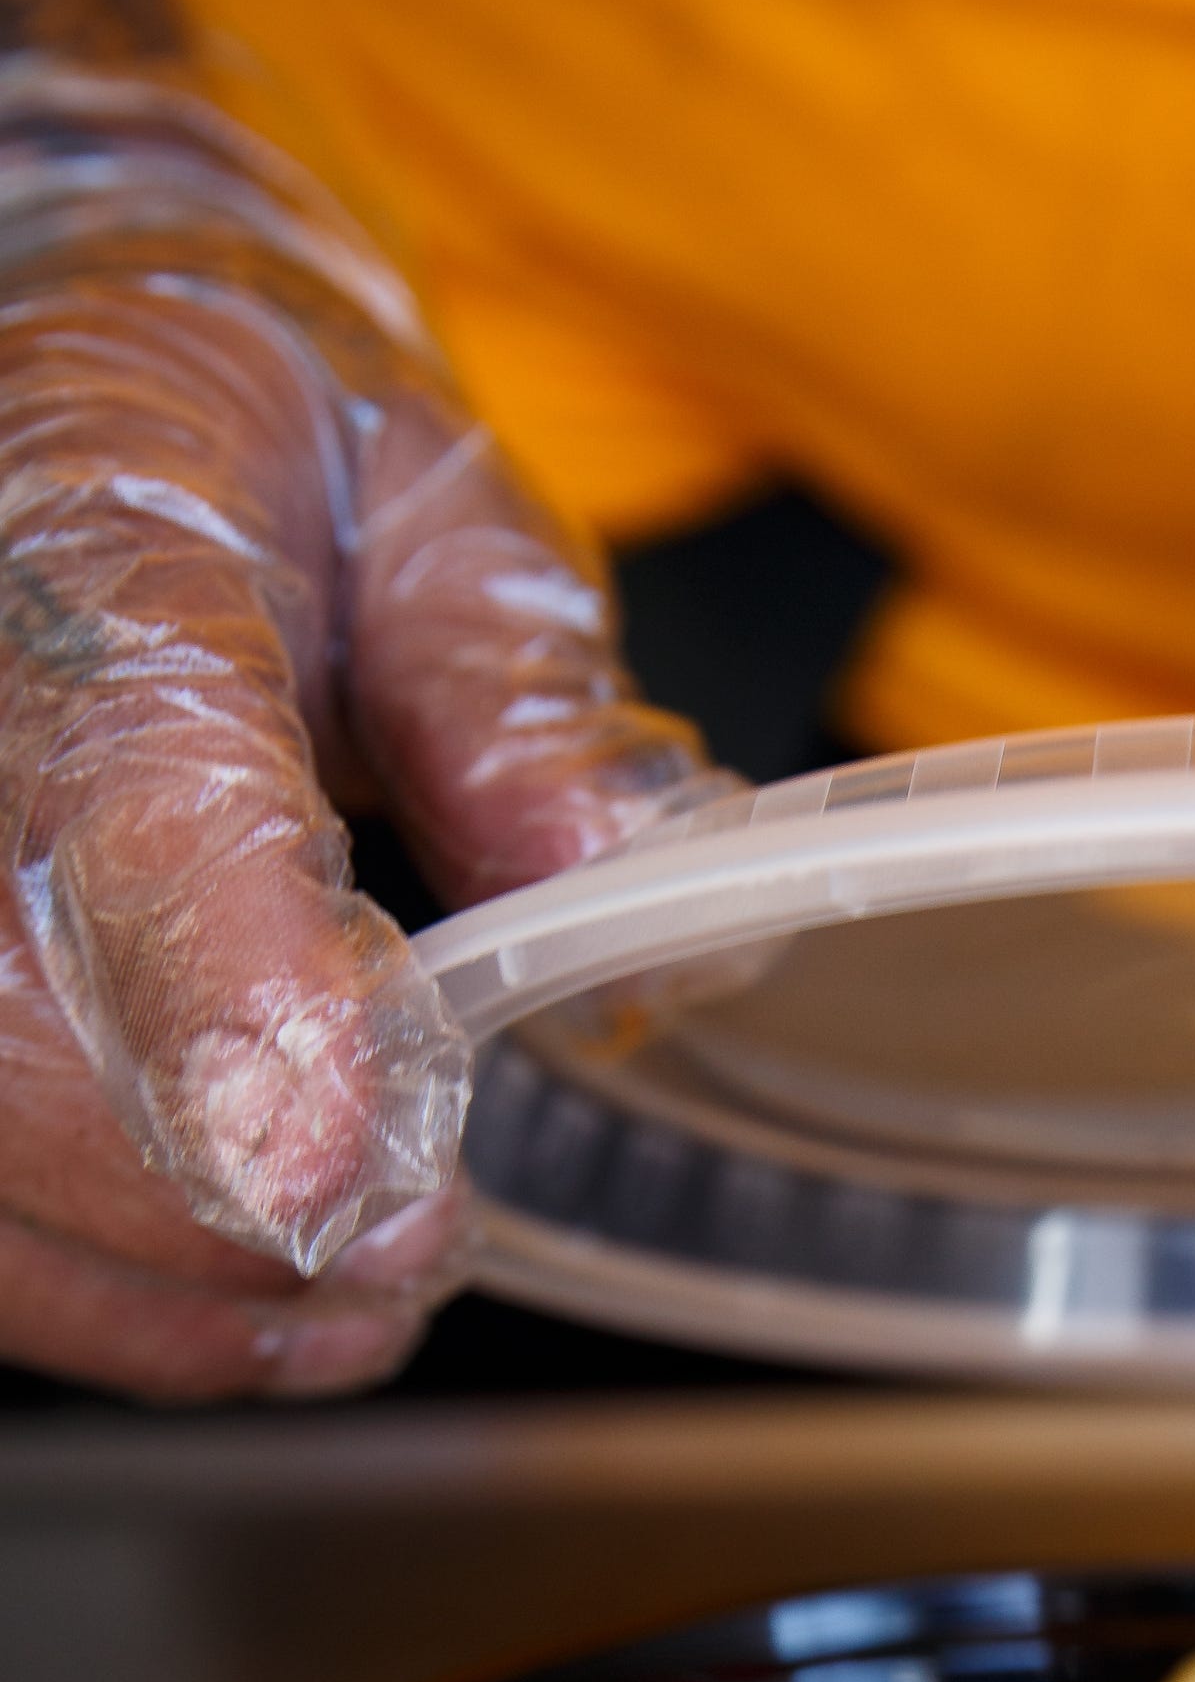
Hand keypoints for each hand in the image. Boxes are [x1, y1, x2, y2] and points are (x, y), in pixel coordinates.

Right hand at [0, 0, 731, 1399]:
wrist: (77, 383)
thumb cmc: (258, 447)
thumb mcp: (435, 508)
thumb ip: (519, 700)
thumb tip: (645, 876)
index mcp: (95, 546)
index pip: (138, 805)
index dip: (236, 1007)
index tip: (348, 1174)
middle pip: (20, 1042)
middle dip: (234, 1198)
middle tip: (421, 1236)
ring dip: (172, 1282)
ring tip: (356, 1291)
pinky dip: (108, 1294)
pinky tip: (251, 1298)